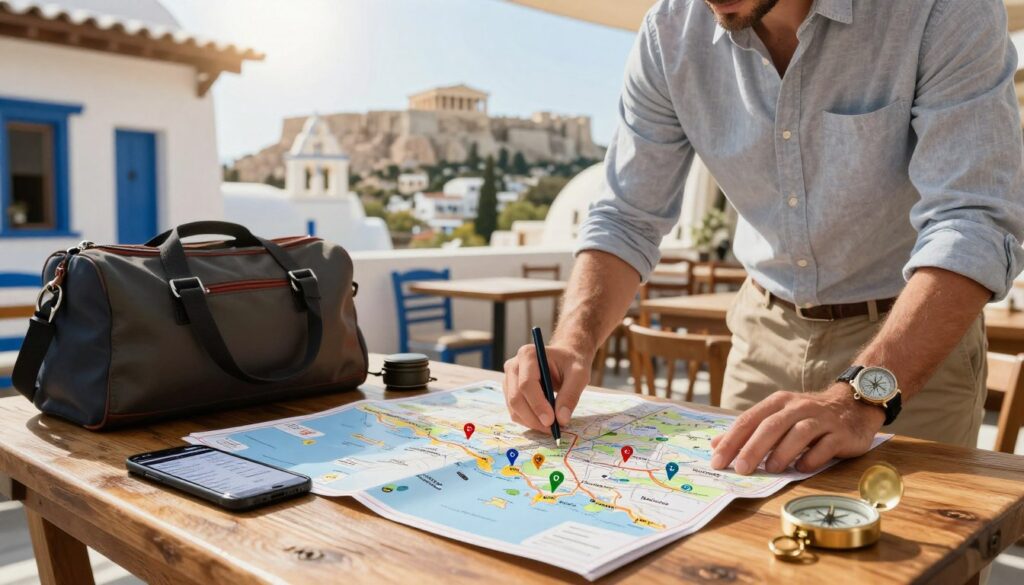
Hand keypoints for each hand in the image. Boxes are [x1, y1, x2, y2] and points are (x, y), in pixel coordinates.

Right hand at [503, 344, 590, 430]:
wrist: (564, 358)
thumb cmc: (571, 363)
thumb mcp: (579, 375)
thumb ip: (571, 395)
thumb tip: (561, 419)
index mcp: (528, 355)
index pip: (526, 384)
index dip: (537, 405)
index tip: (551, 421)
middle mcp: (513, 366)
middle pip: (516, 398)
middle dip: (533, 418)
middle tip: (552, 429)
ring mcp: (509, 379)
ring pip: (513, 407)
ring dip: (531, 422)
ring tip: (551, 426)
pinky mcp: (510, 391)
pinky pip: (514, 411)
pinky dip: (528, 420)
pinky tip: (543, 421)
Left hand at [710, 384, 884, 474]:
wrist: (853, 406)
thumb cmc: (808, 416)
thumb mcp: (777, 416)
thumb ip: (749, 430)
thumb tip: (715, 444)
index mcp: (778, 402)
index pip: (749, 420)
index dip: (731, 440)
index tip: (717, 460)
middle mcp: (798, 407)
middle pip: (771, 426)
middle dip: (753, 448)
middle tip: (741, 469)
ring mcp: (821, 419)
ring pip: (798, 433)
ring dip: (782, 452)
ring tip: (771, 469)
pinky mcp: (840, 433)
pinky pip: (825, 446)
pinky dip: (812, 458)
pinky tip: (801, 469)